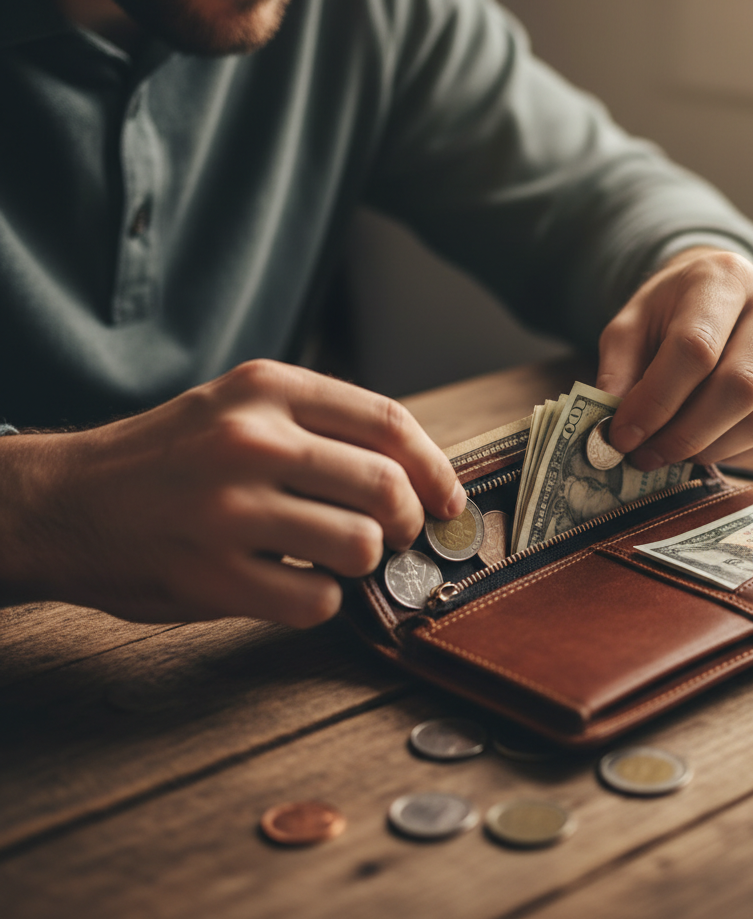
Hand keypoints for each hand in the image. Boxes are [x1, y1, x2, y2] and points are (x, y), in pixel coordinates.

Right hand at [0, 360, 464, 626]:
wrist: (65, 501)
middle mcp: (250, 439)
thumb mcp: (238, 407)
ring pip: (360, 545)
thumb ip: (319, 426)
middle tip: (393, 535)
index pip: (388, 423)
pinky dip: (321, 600)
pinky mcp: (211, 574)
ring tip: (331, 556)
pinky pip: (316, 600)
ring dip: (362, 562)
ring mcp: (229, 508)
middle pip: (386, 487)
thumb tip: (415, 472)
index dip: (436, 468)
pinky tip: (293, 584)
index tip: (448, 500)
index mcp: (267, 389)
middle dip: (407, 522)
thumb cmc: (169, 456)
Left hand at [597, 248, 752, 467]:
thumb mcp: (632, 324)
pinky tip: (705, 448)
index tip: (623, 435)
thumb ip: (618, 368)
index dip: (657, 400)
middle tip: (646, 456)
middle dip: (685, 434)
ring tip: (671, 454)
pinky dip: (738, 454)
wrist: (721, 291)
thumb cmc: (673, 309)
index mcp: (724, 278)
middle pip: (739, 387)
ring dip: (711, 449)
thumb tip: (612, 424)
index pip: (695, 348)